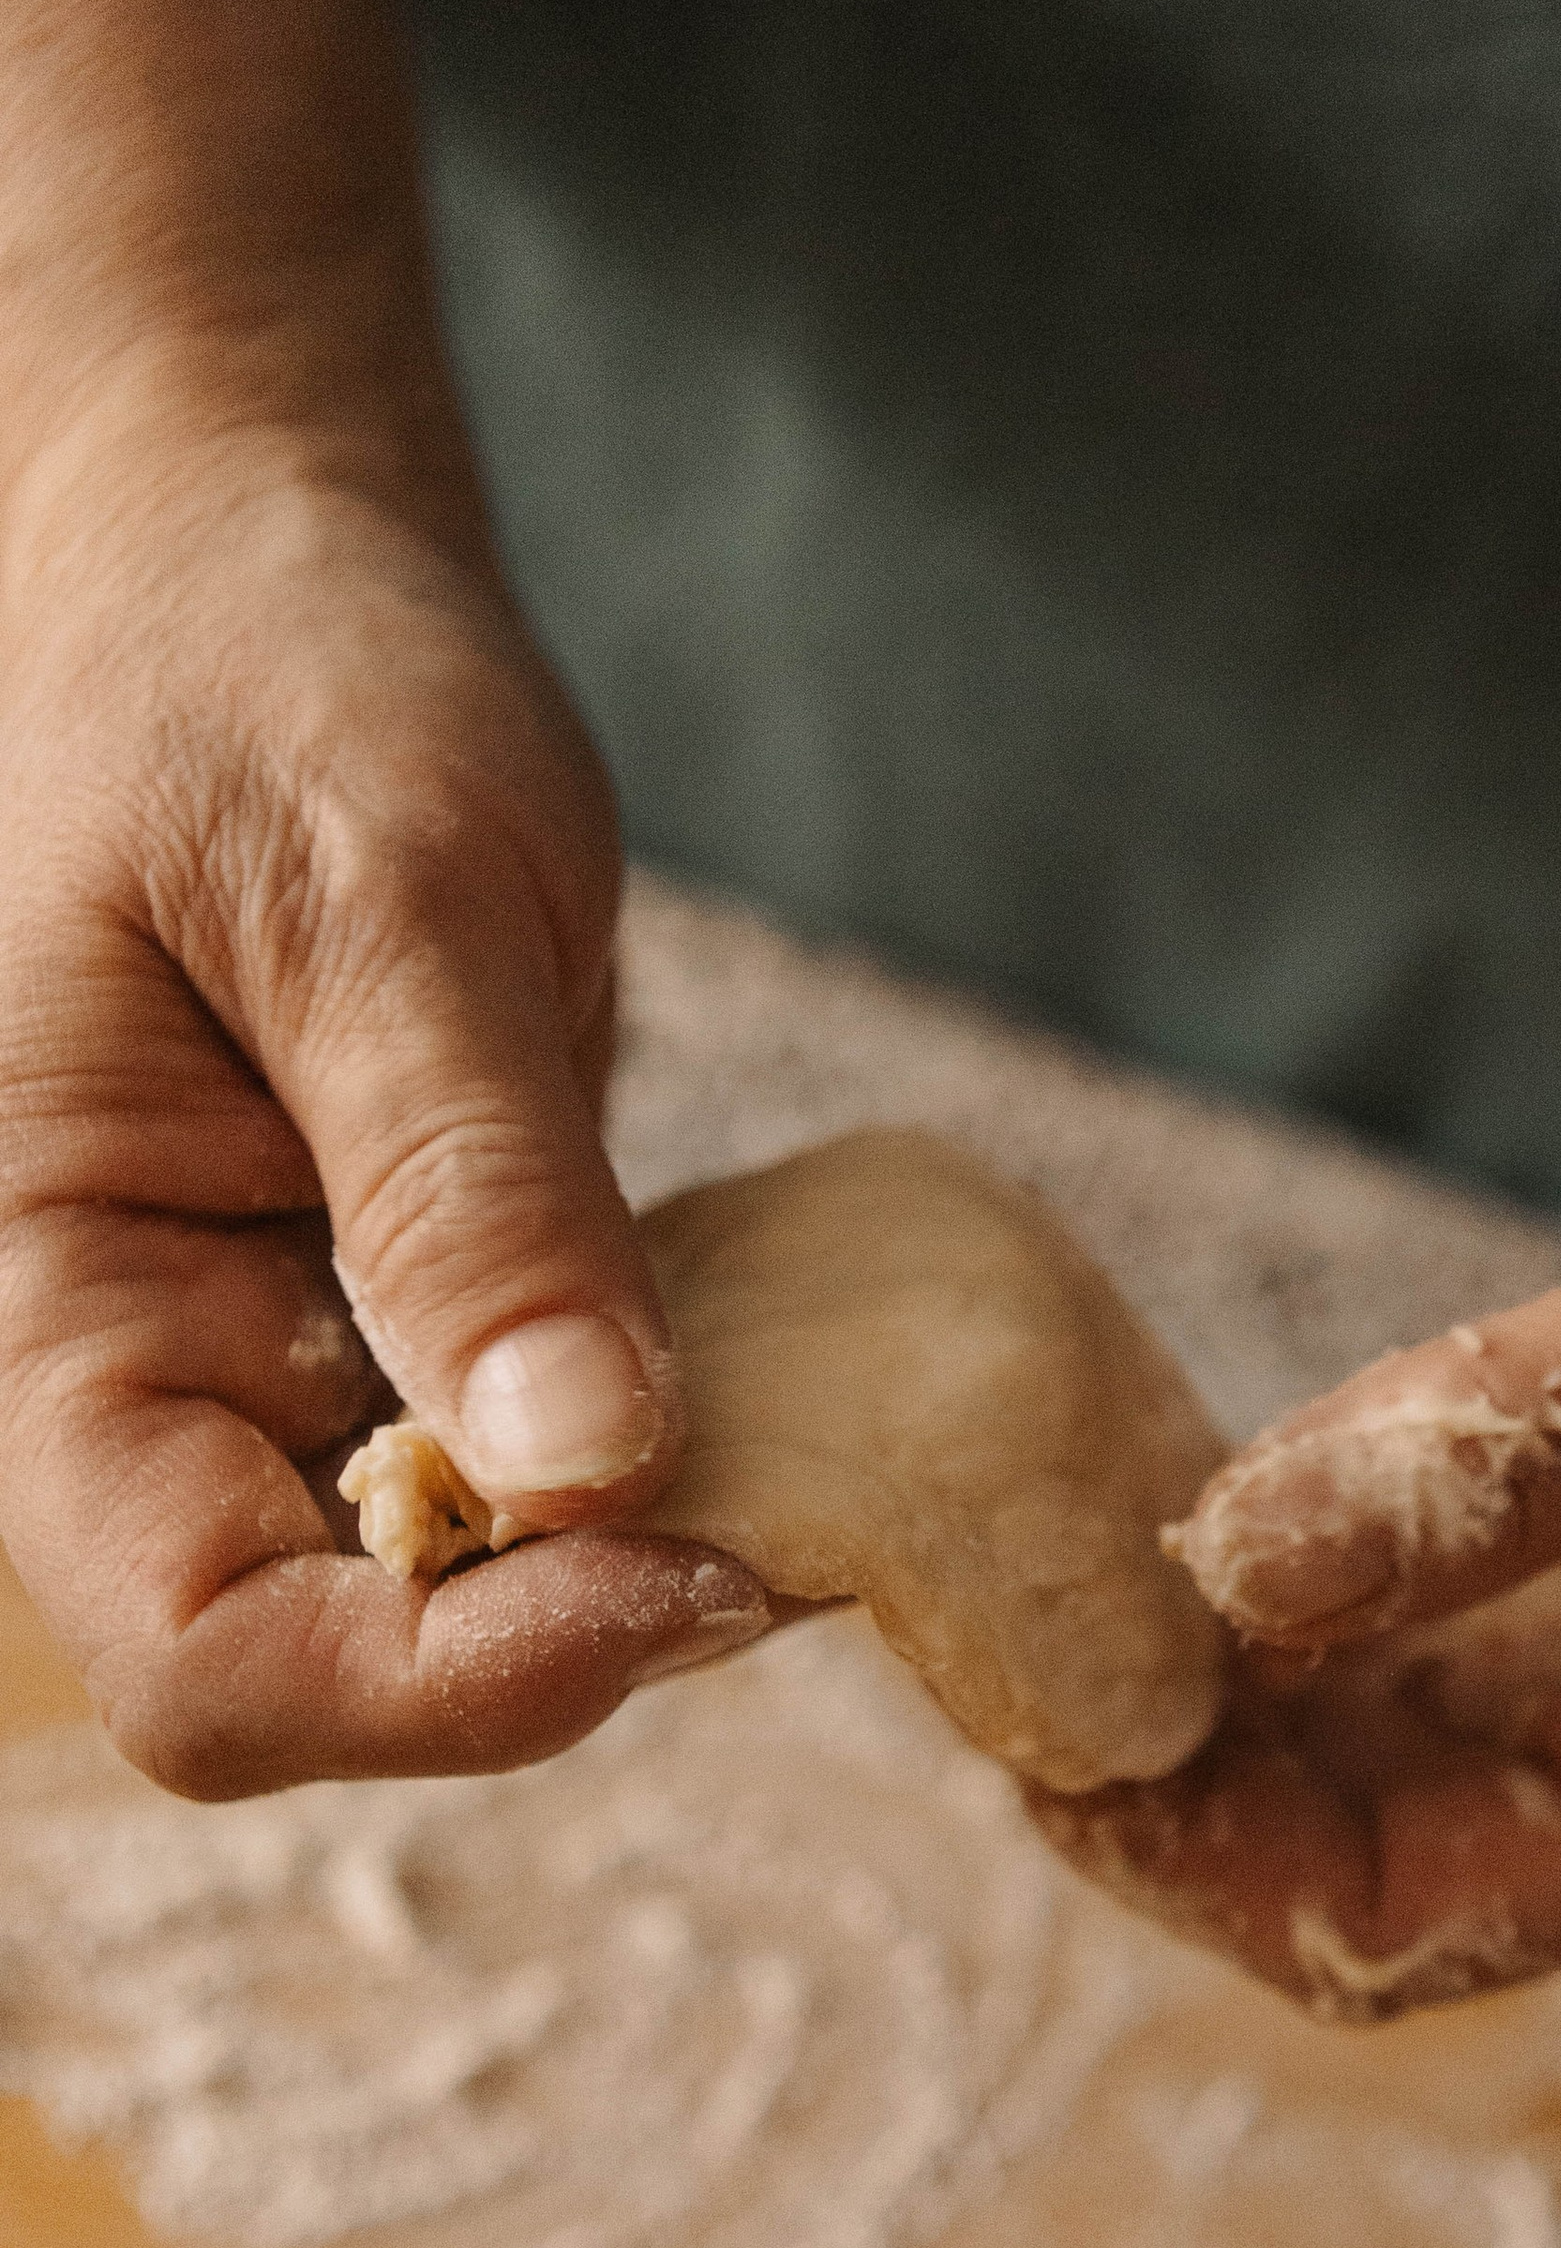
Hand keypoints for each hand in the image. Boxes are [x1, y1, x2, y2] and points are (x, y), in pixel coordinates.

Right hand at [0, 417, 761, 1795]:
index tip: (672, 1581)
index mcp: (44, 1297)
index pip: (196, 1648)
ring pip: (441, 1599)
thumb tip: (584, 1470)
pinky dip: (647, 1468)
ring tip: (797, 1463)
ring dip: (620, 1572)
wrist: (261, 564)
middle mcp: (142, 1375)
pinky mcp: (392, 1320)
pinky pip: (519, 1475)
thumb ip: (465, 1182)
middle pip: (323, 1666)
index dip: (430, 1683)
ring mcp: (269, 1361)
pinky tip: (761, 1396)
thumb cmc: (262, 668)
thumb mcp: (379, 891)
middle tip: (780, 1530)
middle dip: (552, 1644)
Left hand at [1031, 946, 1560, 2010]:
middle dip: (1163, 1788)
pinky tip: (1162, 1503)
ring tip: (1030, 1566)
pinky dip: (1266, 1603)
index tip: (1021, 1728)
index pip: (1403, 1925)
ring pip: (1354, 1770)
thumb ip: (1512, 1454)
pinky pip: (1391, 1651)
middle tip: (971, 1632)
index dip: (1194, 1862)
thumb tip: (1229, 1563)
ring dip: (1198, 1700)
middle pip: (1353, 1872)